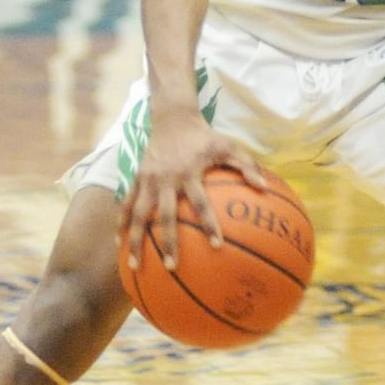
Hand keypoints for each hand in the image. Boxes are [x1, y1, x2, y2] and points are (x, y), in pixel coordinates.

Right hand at [118, 109, 269, 272]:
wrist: (173, 118)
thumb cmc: (204, 136)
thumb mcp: (228, 146)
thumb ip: (247, 166)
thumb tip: (266, 188)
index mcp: (190, 172)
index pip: (201, 203)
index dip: (209, 224)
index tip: (217, 246)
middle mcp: (167, 179)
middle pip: (166, 216)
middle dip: (168, 242)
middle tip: (172, 267)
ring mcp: (148, 179)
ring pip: (139, 215)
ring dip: (135, 240)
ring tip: (133, 265)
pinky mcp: (135, 178)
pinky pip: (126, 204)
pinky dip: (121, 222)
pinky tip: (118, 243)